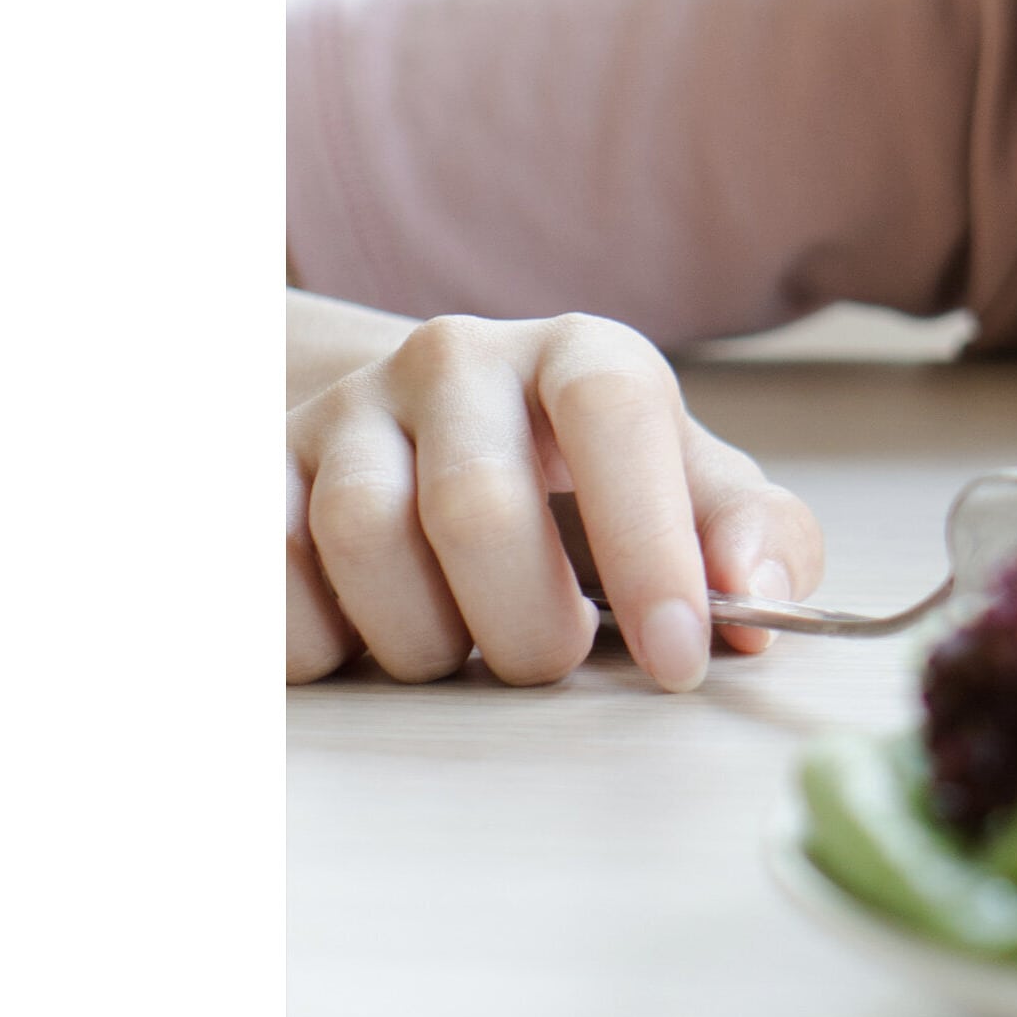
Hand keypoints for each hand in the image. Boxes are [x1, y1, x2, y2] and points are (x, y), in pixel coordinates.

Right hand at [285, 313, 824, 690]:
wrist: (438, 444)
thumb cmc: (594, 488)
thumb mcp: (693, 497)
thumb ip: (755, 539)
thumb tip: (759, 600)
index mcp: (582, 354)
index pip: (616, 417)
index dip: (649, 547)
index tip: (677, 658)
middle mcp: (458, 358)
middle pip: (475, 506)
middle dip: (525, 626)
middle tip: (549, 662)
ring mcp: (346, 407)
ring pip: (361, 541)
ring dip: (423, 641)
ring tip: (462, 646)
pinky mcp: (257, 467)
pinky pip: (267, 576)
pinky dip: (326, 642)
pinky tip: (372, 638)